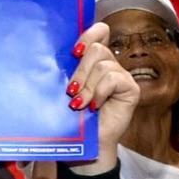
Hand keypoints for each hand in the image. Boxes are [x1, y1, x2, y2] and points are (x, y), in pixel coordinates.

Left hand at [66, 21, 140, 171]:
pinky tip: (94, 106)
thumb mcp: (64, 89)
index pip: (100, 31)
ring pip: (102, 64)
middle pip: (97, 48)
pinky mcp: (130, 88)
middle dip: (80, 71)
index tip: (73, 52)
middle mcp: (109, 65)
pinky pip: (113, 78)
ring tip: (79, 104)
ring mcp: (121, 76)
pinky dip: (99, 92)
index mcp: (92, 61)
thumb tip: (49, 56)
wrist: (82, 146)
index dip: (88, 35)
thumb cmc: (70, 119)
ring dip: (87, 86)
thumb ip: (65, 71)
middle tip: (71, 91)